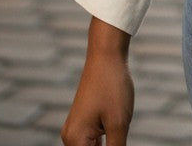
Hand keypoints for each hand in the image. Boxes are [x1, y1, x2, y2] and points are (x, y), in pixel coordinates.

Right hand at [61, 18, 133, 145]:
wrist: (107, 55)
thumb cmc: (113, 86)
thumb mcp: (119, 124)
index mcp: (75, 141)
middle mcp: (70, 138)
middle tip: (121, 140)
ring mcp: (76, 131)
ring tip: (119, 137)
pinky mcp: (85, 124)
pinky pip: (94, 145)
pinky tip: (117, 142)